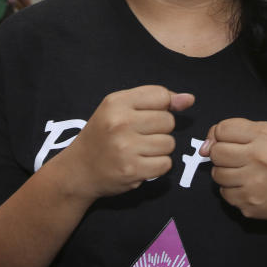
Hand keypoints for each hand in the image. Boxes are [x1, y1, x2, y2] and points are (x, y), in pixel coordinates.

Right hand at [58, 85, 193, 200]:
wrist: (78, 170)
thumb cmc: (103, 135)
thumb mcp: (120, 108)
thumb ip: (155, 100)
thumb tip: (189, 99)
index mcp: (116, 102)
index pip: (161, 95)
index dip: (161, 106)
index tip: (147, 116)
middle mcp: (120, 122)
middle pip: (168, 120)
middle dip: (160, 129)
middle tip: (139, 136)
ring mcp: (126, 147)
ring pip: (169, 143)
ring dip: (159, 149)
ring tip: (139, 150)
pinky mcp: (132, 170)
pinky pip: (165, 164)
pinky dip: (158, 166)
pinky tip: (141, 163)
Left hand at [199, 118, 266, 222]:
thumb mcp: (266, 134)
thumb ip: (234, 130)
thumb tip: (203, 148)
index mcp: (265, 136)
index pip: (222, 129)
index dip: (219, 135)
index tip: (227, 142)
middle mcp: (260, 158)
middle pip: (216, 152)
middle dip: (220, 155)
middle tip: (235, 159)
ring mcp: (254, 182)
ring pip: (216, 174)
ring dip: (224, 173)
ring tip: (242, 173)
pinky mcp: (249, 202)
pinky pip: (224, 193)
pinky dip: (231, 190)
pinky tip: (246, 187)